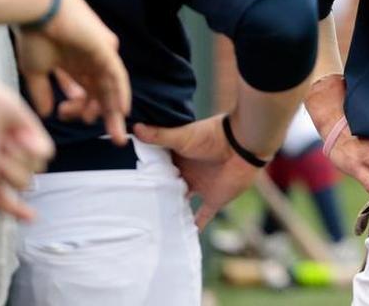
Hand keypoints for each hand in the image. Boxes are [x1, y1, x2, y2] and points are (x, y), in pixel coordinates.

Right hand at [0, 73, 54, 234]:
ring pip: (37, 168)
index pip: (9, 200)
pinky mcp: (36, 135)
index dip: (19, 211)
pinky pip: (47, 152)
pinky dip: (32, 144)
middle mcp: (9, 166)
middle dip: (10, 169)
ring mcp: (24, 151)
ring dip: (18, 155)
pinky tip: (18, 133)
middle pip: (25, 183)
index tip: (31, 218)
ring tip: (3, 141)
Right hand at [15, 0, 129, 143]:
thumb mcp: (37, 71)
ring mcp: (99, 55)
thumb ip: (42, 92)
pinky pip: (117, 75)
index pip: (85, 90)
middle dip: (106, 116)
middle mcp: (90, 60)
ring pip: (111, 87)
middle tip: (114, 138)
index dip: (81, 108)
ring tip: (116, 131)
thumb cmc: (34, 36)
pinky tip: (122, 111)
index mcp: (75, 63)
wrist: (36, 12)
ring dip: (113, 109)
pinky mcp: (105, 50)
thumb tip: (45, 114)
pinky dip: (121, 92)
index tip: (69, 119)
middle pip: (102, 92)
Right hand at [133, 116, 261, 228]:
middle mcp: (187, 174)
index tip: (125, 190)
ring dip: (171, 214)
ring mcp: (200, 188)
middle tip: (133, 214)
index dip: (144, 179)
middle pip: (167, 189)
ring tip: (151, 230)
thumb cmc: (212, 136)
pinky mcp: (214, 199)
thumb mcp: (182, 137)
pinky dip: (194, 228)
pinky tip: (181, 240)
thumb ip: (159, 136)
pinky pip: (202, 218)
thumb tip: (135, 127)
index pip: (157, 171)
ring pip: (181, 204)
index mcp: (177, 158)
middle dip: (155, 199)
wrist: (243, 145)